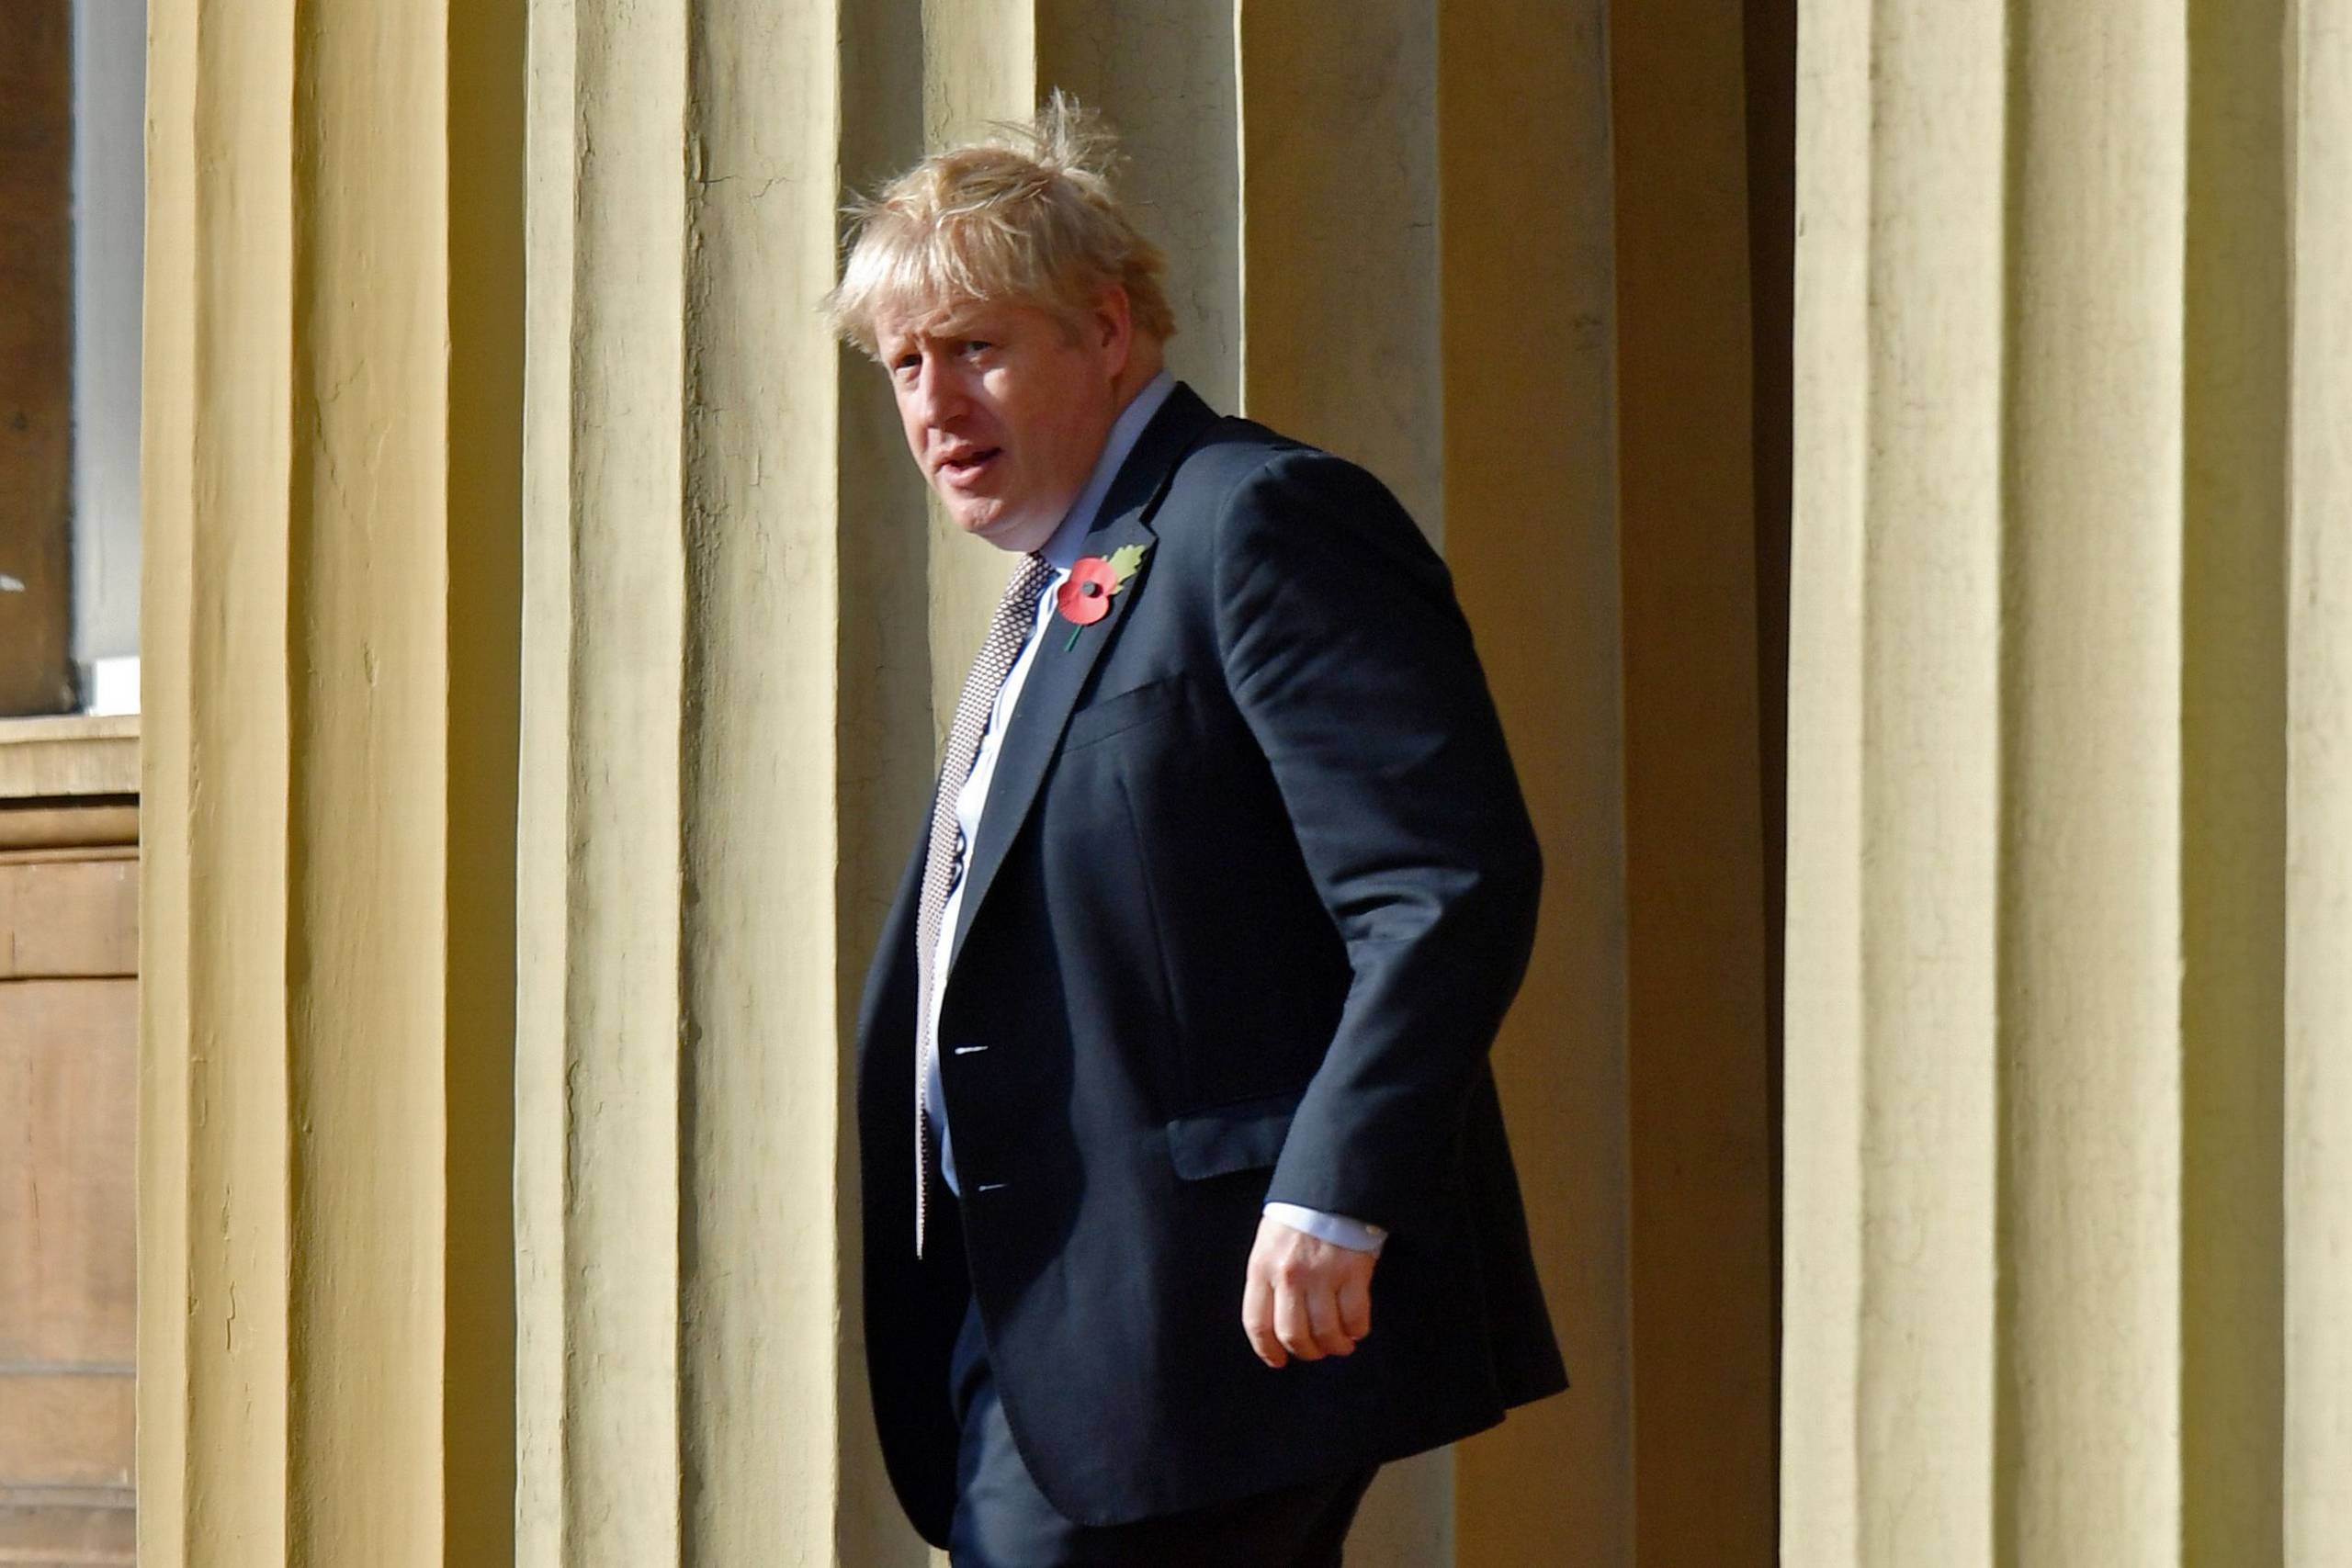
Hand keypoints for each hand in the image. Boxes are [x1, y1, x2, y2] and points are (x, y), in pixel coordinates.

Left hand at [1241, 1213, 1375, 1367]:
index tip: (1278, 1361)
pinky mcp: (1353, 1272)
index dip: (1267, 1350)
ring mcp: (1322, 1275)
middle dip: (1306, 1351)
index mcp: (1261, 1267)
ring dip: (1335, 1345)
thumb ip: (1268, 1276)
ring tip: (1341, 1344)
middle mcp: (1288, 1276)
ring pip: (1325, 1331)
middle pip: (1293, 1334)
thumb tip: (1276, 1317)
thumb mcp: (1269, 1241)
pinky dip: (1357, 1330)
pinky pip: (1355, 1317)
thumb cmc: (1299, 1214)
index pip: (1257, 1322)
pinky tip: (1357, 1328)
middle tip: (1316, 1351)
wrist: (1331, 1184)